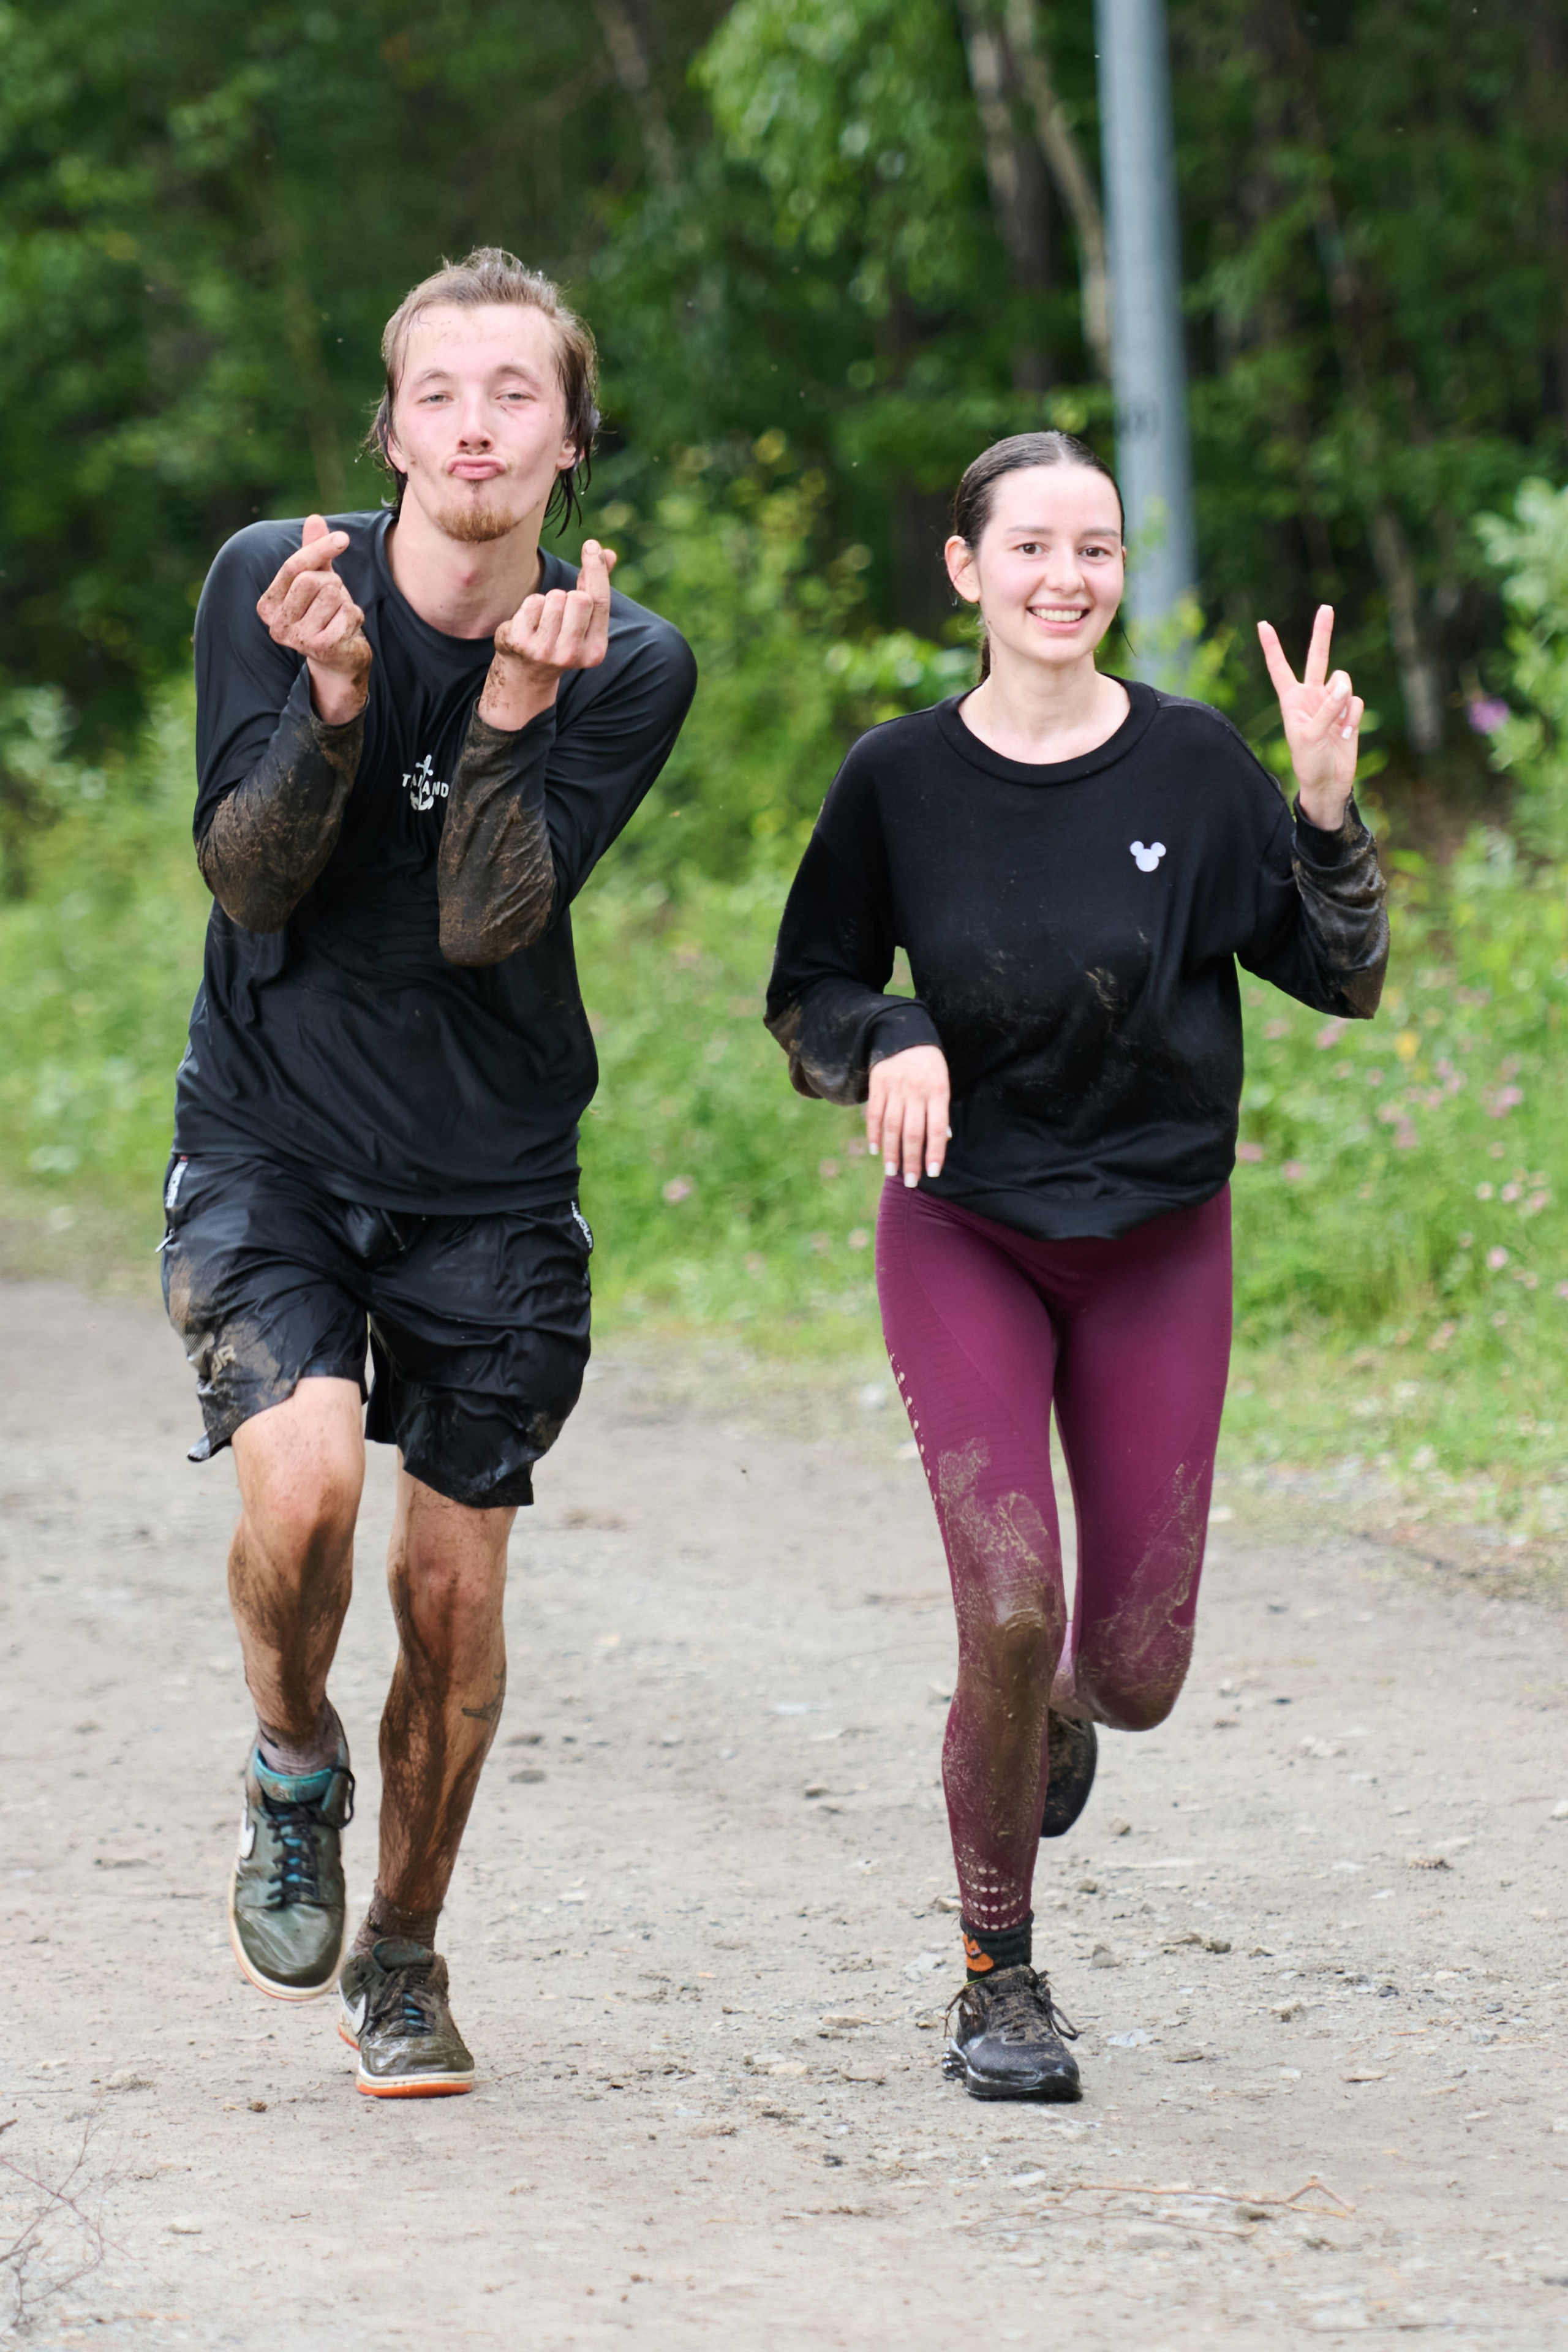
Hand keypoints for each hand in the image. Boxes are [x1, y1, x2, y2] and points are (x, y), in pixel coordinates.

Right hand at [256, 513, 370, 726]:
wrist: (342, 660)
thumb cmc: (326, 616)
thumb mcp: (318, 581)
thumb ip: (314, 552)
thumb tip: (314, 518)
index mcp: (268, 606)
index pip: (292, 567)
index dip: (319, 548)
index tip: (343, 537)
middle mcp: (276, 625)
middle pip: (311, 579)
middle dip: (332, 583)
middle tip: (334, 600)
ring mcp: (297, 639)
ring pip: (332, 594)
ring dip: (345, 601)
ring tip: (339, 617)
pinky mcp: (321, 648)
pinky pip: (348, 612)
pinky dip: (355, 617)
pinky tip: (348, 630)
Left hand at [479, 539, 617, 730]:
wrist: (525, 671)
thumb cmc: (560, 636)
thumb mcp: (583, 619)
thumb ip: (595, 586)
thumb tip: (609, 553)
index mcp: (596, 650)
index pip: (600, 602)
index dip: (596, 570)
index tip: (591, 546)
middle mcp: (572, 654)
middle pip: (578, 598)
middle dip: (569, 595)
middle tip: (560, 612)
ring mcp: (545, 651)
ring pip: (554, 598)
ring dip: (548, 600)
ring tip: (544, 620)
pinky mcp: (521, 644)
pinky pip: (532, 602)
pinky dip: (530, 606)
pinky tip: (528, 623)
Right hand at [867, 1045, 950, 1186]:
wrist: (904, 1034)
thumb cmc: (929, 1064)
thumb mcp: (943, 1082)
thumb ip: (941, 1110)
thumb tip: (945, 1139)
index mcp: (937, 1091)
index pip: (937, 1128)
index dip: (935, 1152)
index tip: (932, 1173)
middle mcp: (916, 1091)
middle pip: (913, 1131)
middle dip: (912, 1159)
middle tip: (911, 1182)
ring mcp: (895, 1088)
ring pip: (892, 1126)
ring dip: (891, 1152)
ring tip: (892, 1172)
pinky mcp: (878, 1085)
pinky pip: (875, 1113)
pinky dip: (874, 1133)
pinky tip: (875, 1150)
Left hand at [1256, 604, 1364, 829]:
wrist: (1329, 782)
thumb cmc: (1309, 762)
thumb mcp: (1310, 736)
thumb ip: (1327, 708)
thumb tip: (1344, 683)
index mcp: (1292, 700)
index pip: (1280, 668)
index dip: (1272, 647)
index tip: (1262, 624)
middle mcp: (1311, 696)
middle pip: (1317, 658)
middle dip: (1322, 633)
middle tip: (1326, 608)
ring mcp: (1331, 702)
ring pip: (1344, 683)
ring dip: (1343, 703)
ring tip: (1337, 728)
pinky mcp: (1348, 712)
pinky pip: (1356, 702)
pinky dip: (1353, 718)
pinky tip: (1346, 734)